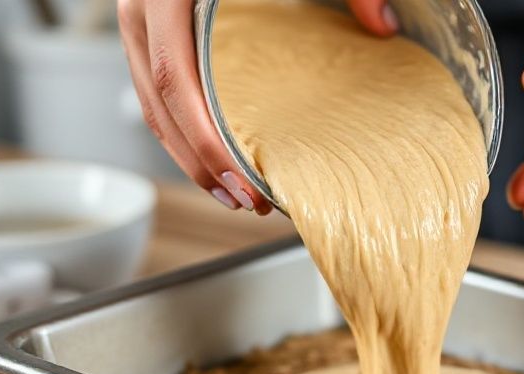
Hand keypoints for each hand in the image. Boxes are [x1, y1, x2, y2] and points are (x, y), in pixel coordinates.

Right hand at [116, 0, 396, 213]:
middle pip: (158, 100)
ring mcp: (137, 13)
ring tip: (233, 192)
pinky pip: (152, 84)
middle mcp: (142, 2)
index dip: (202, 137)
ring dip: (187, 151)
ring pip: (149, 98)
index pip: (175, 74)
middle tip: (245, 203)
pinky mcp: (148, 22)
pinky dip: (180, 124)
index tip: (240, 178)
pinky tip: (214, 152)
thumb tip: (385, 25)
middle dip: (198, 160)